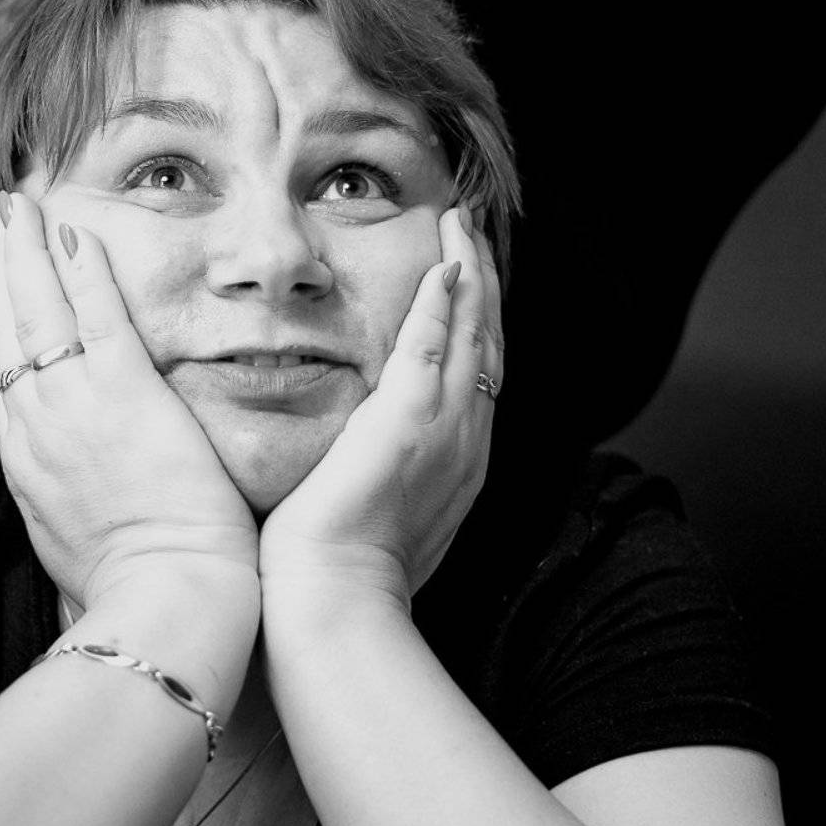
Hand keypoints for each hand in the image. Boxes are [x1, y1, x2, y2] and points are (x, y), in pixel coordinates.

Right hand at [0, 192, 258, 608]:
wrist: (162, 598)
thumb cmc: (126, 578)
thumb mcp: (63, 532)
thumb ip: (51, 484)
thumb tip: (44, 464)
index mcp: (25, 458)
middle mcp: (37, 424)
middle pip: (0, 329)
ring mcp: (77, 406)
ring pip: (37, 312)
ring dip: (25, 252)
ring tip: (18, 206)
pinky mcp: (126, 395)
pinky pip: (99, 318)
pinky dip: (85, 272)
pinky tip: (77, 232)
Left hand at [258, 206, 502, 603]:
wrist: (337, 603)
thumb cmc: (341, 570)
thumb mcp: (377, 510)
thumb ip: (381, 469)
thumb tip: (359, 452)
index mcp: (461, 458)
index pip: (478, 369)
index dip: (476, 316)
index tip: (467, 273)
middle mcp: (468, 438)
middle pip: (488, 339)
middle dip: (483, 279)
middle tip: (473, 227)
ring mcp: (447, 427)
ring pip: (472, 331)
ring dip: (470, 271)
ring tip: (463, 222)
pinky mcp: (410, 419)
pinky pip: (433, 344)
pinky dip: (441, 300)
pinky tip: (442, 262)